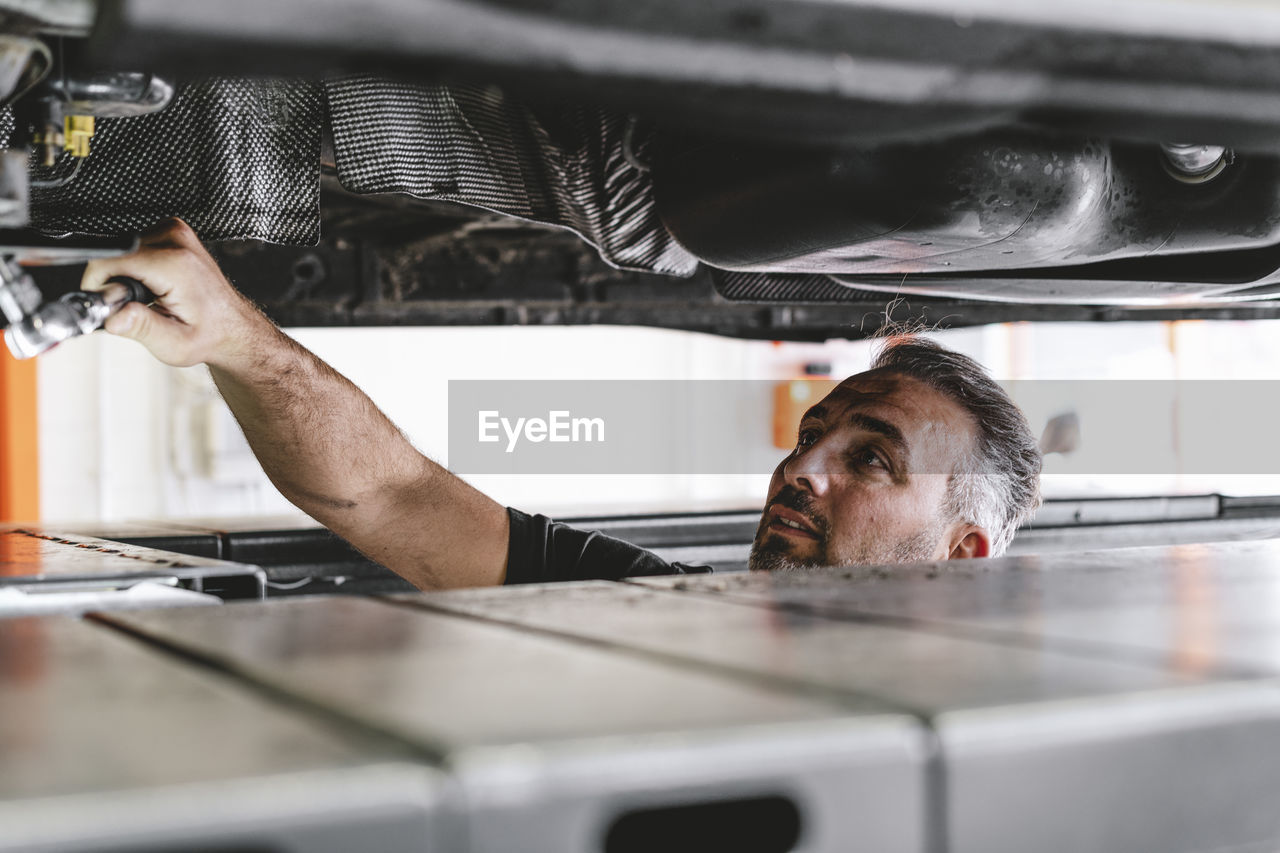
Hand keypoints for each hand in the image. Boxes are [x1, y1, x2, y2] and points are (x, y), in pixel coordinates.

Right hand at [80, 218, 272, 368]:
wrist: (231, 326)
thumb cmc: (209, 334)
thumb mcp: (174, 344)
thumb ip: (141, 328)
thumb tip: (113, 317)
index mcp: (175, 265)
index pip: (108, 260)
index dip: (98, 284)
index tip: (109, 304)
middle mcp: (176, 241)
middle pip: (113, 254)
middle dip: (114, 282)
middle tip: (137, 306)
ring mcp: (176, 232)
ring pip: (121, 249)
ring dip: (126, 273)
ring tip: (150, 295)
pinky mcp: (173, 231)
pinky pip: (135, 245)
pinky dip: (137, 264)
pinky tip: (155, 283)